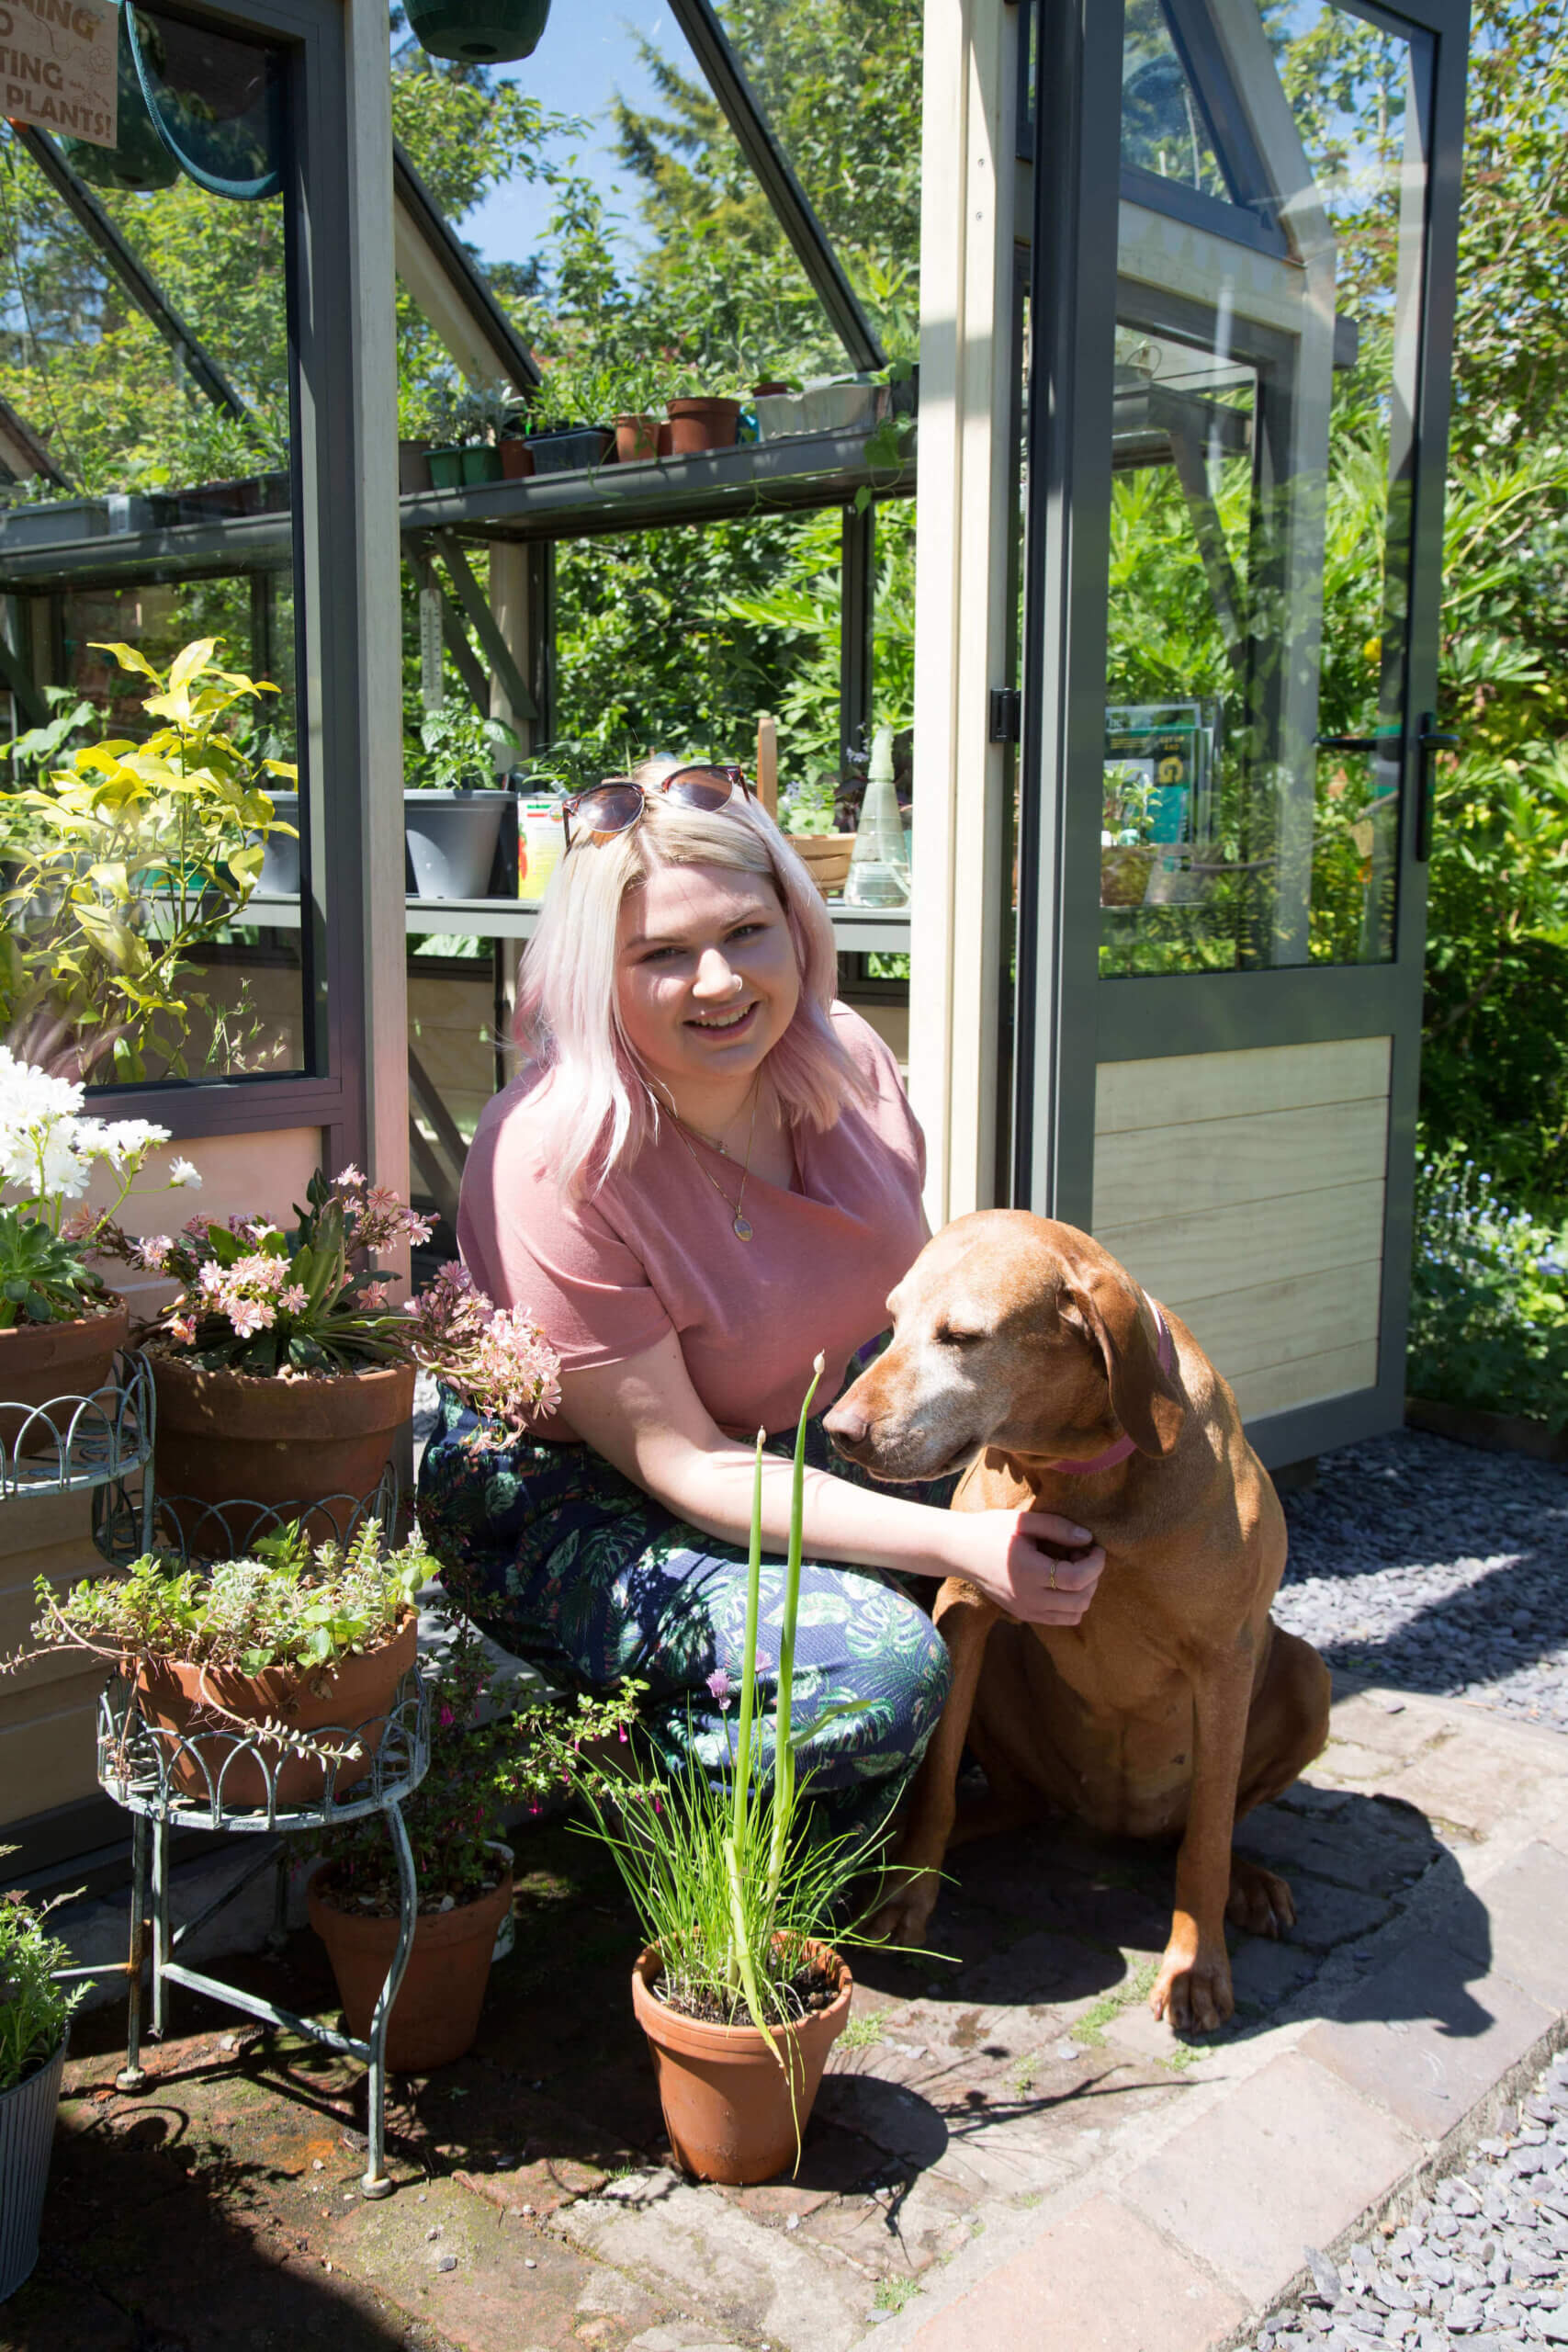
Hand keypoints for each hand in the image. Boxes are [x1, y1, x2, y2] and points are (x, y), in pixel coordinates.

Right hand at [943, 1508, 1106, 1626]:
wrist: (960, 1550)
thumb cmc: (991, 1530)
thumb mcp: (1024, 1521)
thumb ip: (1058, 1528)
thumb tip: (1088, 1538)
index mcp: (1028, 1572)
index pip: (1076, 1579)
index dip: (1095, 1564)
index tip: (1095, 1547)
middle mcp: (1028, 1598)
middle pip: (1080, 1600)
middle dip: (1093, 1577)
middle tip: (1083, 1554)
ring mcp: (1025, 1610)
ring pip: (1074, 1615)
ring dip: (1084, 1592)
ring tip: (1073, 1568)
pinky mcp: (1023, 1614)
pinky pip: (1059, 1619)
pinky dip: (1071, 1603)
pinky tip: (1061, 1581)